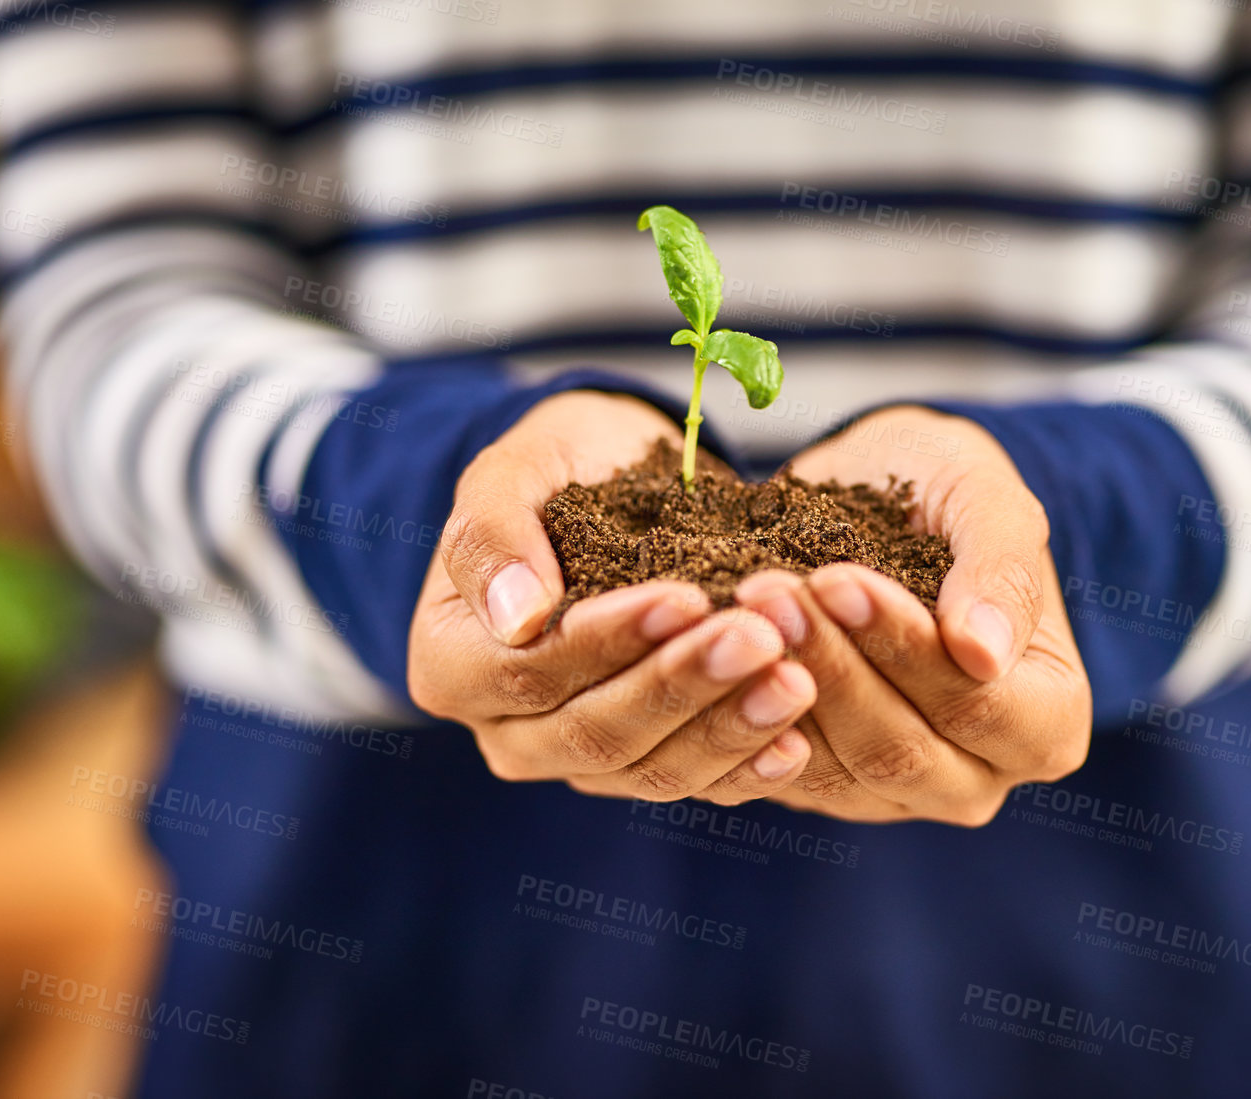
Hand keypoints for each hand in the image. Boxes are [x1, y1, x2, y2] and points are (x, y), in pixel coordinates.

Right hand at [408, 390, 815, 801]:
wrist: (613, 482)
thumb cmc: (557, 467)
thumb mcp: (511, 470)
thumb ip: (493, 534)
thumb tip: (517, 618)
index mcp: (451, 666)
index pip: (533, 669)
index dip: (612, 640)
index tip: (687, 597)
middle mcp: (508, 732)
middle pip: (597, 732)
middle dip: (683, 686)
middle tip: (761, 638)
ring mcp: (579, 759)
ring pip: (652, 770)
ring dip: (729, 730)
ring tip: (797, 682)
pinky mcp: (645, 766)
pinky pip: (696, 783)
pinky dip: (748, 766)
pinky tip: (799, 741)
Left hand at [733, 406, 1090, 825]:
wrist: (877, 492)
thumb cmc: (947, 490)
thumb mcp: (985, 498)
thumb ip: (1000, 571)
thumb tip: (984, 652)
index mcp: (1047, 722)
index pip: (977, 708)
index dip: (903, 648)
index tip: (837, 578)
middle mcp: (978, 777)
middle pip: (899, 752)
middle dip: (830, 668)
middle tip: (769, 590)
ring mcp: (896, 793)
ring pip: (831, 769)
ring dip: (777, 685)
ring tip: (741, 601)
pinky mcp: (822, 788)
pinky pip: (774, 773)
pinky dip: (741, 711)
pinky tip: (713, 644)